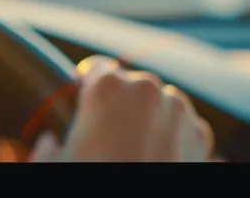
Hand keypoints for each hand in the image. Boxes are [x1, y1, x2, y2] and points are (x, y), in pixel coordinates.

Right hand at [29, 55, 215, 161]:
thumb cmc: (90, 182)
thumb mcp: (52, 166)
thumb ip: (48, 147)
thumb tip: (50, 144)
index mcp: (107, 86)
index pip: (96, 68)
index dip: (87, 85)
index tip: (84, 101)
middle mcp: (147, 88)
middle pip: (131, 84)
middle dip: (121, 104)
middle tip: (109, 136)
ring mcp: (179, 109)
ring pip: (161, 102)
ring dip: (149, 117)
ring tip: (135, 150)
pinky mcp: (201, 134)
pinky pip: (182, 126)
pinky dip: (172, 136)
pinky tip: (157, 159)